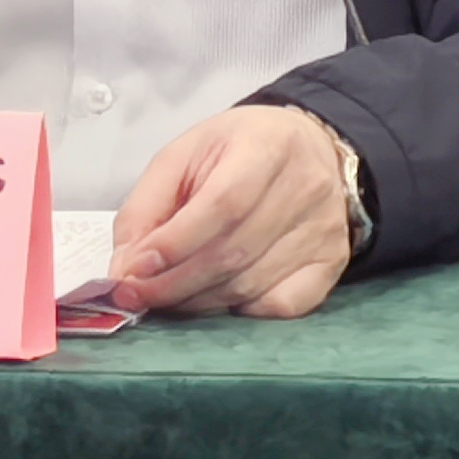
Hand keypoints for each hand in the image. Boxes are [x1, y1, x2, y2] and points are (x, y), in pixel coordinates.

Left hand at [110, 103, 355, 318]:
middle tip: (138, 295)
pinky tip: (224, 295)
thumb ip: (143, 211)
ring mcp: (325, 226)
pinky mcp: (333, 259)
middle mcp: (307, 185)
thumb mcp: (179, 159)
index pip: (225, 203)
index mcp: (267, 146)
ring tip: (171, 295)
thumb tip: (124, 273)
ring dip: (198, 301)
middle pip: (234, 252)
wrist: (307, 146)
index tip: (134, 270)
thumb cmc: (234, 152)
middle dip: (174, 284)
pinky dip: (245, 312)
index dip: (175, 244)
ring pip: (251, 284)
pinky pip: (285, 305)